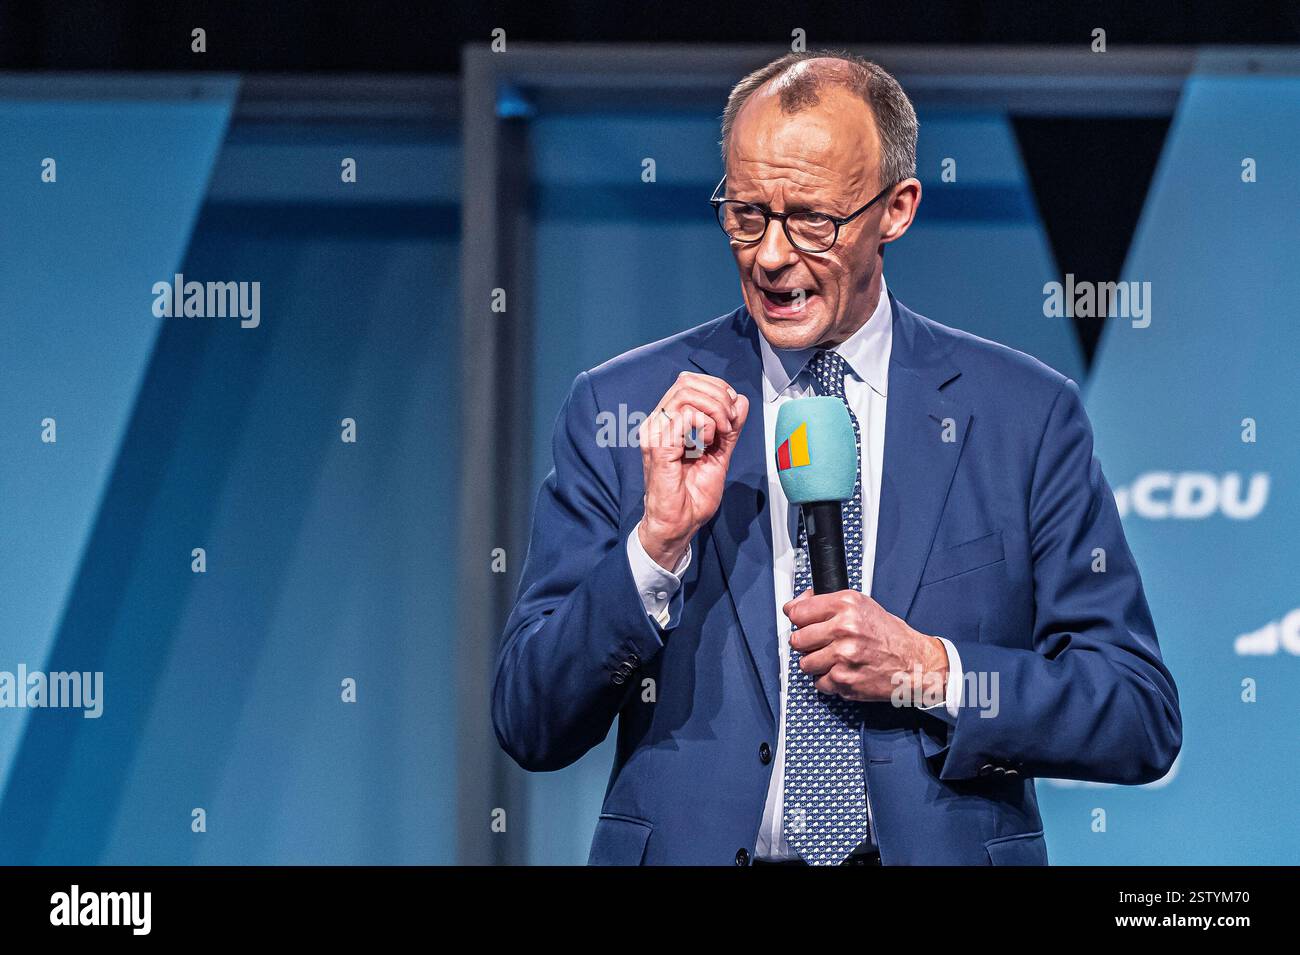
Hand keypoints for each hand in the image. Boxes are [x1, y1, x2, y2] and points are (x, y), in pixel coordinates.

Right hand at [637, 371, 749, 569]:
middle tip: (729, 422)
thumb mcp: (720, 454)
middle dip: (718, 396)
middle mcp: (658, 424)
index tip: (732, 413)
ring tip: (720, 433)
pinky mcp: (659, 446)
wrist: (680, 524)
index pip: (688, 383)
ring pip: (686, 394)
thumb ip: (729, 428)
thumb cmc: (692, 496)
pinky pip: (686, 417)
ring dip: (714, 410)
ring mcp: (655, 433)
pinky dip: (705, 427)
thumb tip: (740, 401)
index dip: (716, 389)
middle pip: (686, 382)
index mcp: (668, 422)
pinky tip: (706, 446)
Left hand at [783, 588, 948, 703]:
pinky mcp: (844, 680)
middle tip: (820, 643)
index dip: (797, 618)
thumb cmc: (889, 635)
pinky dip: (828, 680)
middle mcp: (844, 628)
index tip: (800, 622)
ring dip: (816, 663)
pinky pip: (818, 682)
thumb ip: (827, 602)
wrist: (915, 663)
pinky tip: (844, 671)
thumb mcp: (862, 605)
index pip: (797, 612)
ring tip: (834, 659)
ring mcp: (843, 656)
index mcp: (846, 605)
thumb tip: (796, 604)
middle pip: (797, 639)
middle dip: (806, 643)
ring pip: (805, 663)